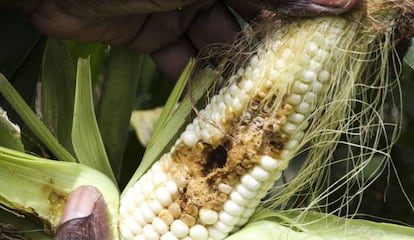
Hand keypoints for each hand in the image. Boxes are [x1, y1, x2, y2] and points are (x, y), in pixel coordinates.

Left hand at [4, 0, 358, 78]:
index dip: (302, 12)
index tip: (328, 43)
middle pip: (251, 12)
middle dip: (266, 46)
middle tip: (288, 80)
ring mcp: (178, 3)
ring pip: (218, 40)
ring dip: (231, 68)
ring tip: (251, 97)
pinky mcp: (151, 30)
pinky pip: (182, 56)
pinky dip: (192, 78)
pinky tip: (208, 100)